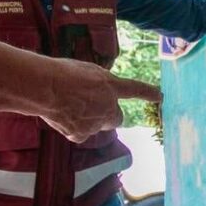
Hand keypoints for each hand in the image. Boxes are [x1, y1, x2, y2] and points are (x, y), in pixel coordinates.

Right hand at [41, 58, 161, 142]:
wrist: (44, 88)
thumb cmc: (61, 73)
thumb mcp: (86, 70)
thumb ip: (99, 82)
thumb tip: (98, 90)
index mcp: (110, 85)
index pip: (135, 89)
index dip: (148, 93)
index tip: (160, 97)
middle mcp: (108, 106)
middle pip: (117, 117)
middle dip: (109, 114)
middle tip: (92, 107)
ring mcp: (96, 123)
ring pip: (97, 126)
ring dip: (88, 120)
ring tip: (68, 106)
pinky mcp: (81, 135)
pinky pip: (80, 133)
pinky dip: (74, 128)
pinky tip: (62, 116)